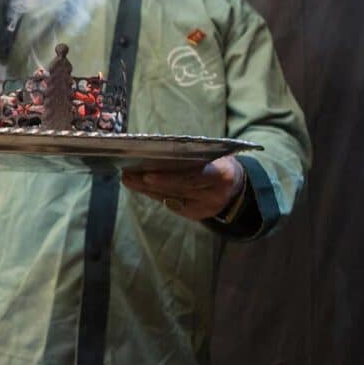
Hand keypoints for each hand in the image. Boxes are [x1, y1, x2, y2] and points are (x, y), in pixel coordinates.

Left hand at [121, 156, 244, 220]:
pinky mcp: (196, 214)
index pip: (195, 177)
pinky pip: (171, 203)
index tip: (148, 175)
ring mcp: (205, 208)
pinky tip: (139, 185)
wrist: (235, 187)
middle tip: (129, 174)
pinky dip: (154, 194)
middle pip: (178, 189)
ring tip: (128, 178)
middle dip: (151, 182)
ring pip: (171, 197)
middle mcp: (215, 194)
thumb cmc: (219, 162)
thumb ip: (193, 155)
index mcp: (223, 175)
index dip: (171, 178)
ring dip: (146, 188)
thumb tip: (157, 150)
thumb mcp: (215, 154)